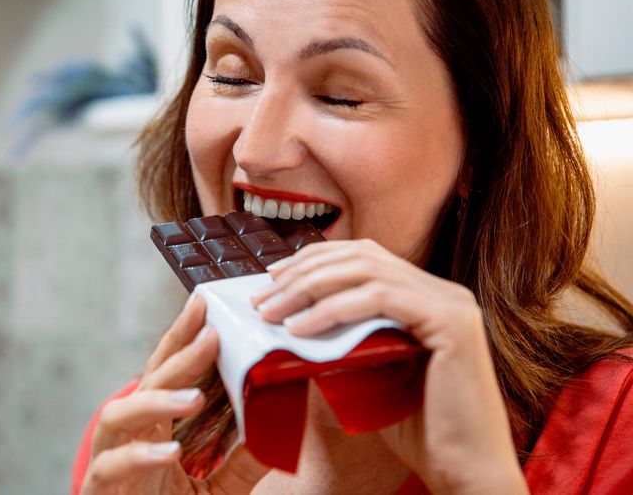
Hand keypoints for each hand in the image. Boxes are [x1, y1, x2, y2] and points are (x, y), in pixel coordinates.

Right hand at [81, 295, 268, 493]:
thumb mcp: (221, 486)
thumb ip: (244, 456)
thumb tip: (279, 416)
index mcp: (156, 426)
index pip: (168, 370)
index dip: (183, 336)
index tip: (205, 303)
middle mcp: (130, 436)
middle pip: (145, 380)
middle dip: (176, 353)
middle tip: (209, 333)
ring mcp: (111, 462)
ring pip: (118, 416)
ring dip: (154, 399)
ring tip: (194, 395)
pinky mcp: (101, 491)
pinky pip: (113, 467)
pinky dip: (140, 457)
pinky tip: (170, 452)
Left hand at [251, 239, 528, 493]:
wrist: (465, 471)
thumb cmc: (418, 429)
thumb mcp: (370, 370)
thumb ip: (345, 339)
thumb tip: (289, 319)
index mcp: (426, 295)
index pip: (364, 255)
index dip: (315, 259)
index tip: (273, 276)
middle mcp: (443, 291)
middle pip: (361, 256)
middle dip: (303, 271)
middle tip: (262, 297)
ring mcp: (452, 303)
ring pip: (366, 270)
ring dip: (309, 288)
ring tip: (272, 312)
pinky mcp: (452, 323)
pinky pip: (379, 299)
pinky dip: (333, 310)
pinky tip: (300, 328)